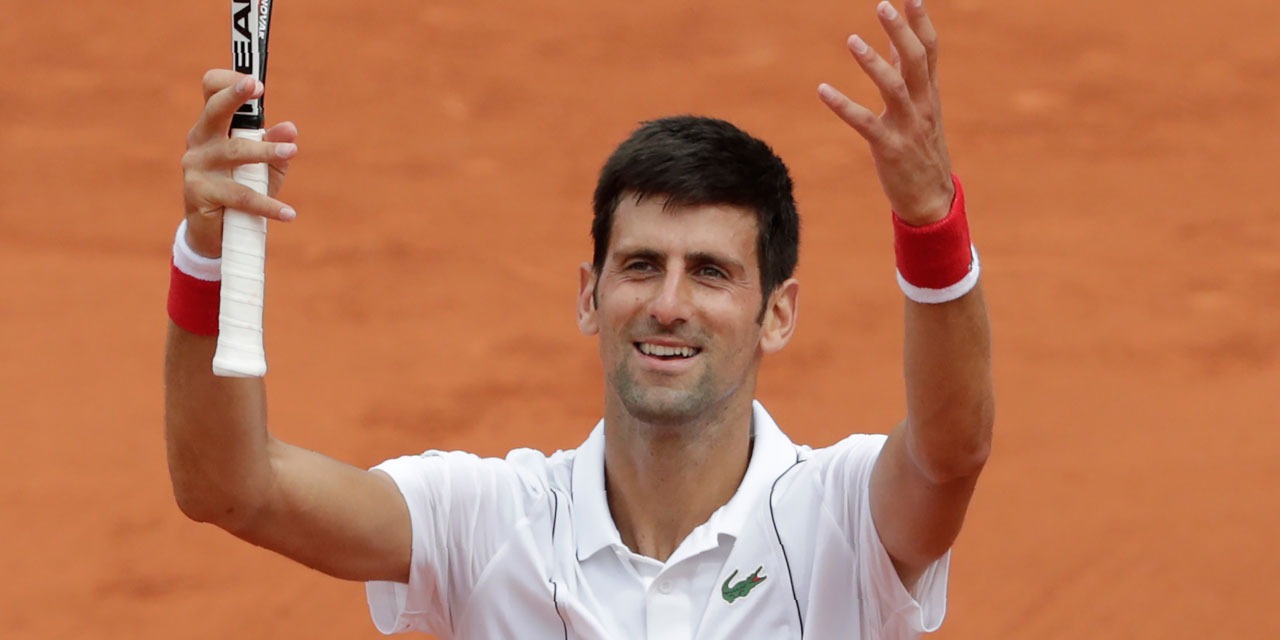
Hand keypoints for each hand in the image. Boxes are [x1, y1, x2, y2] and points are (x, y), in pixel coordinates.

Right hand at [180, 69, 298, 256]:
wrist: (215, 233)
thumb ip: (275, 147)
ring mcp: (196, 166)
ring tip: (291, 151)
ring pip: (235, 152)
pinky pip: (241, 195)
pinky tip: (288, 212)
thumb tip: (290, 128)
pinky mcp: (199, 192)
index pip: (212, 94)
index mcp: (213, 128)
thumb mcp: (263, 168)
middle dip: (233, 96)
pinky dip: (268, 205)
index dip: (230, 82)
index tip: (256, 82)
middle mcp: (200, 141)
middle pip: (214, 111)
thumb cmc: (241, 190)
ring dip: (266, 151)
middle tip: (256, 86)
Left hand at [818, 0, 953, 224]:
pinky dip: (843, 106)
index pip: (929, 51)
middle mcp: (923, 106)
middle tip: (883, 5)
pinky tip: (822, 90)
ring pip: (894, 87)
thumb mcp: (920, 111)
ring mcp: (907, 127)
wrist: (931, 200)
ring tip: (852, 40)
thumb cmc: (921, 151)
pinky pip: (864, 123)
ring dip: (872, 63)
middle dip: (900, 31)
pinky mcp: (889, 148)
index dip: (921, 22)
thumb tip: (894, 44)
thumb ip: (908, 77)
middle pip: (915, 61)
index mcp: (930, 95)